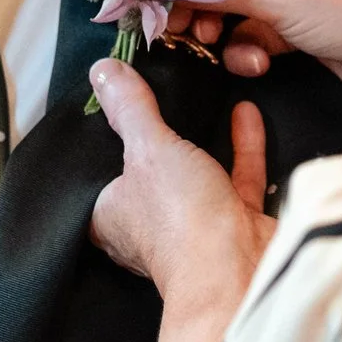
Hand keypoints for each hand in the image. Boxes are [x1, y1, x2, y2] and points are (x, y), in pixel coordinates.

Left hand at [89, 60, 274, 341]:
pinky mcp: (236, 221)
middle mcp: (149, 222)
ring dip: (202, 137)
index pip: (95, 173)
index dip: (100, 142)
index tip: (109, 103)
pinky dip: (242, 144)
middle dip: (157, 136)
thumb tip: (102, 70)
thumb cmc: (178, 219)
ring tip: (203, 94)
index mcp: (111, 214)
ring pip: (195, 172)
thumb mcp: (148, 149)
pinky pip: (237, 176)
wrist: (239, 271)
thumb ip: (130, 108)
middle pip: (148, 170)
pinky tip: (245, 110)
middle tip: (158, 89)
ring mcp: (194, 222)